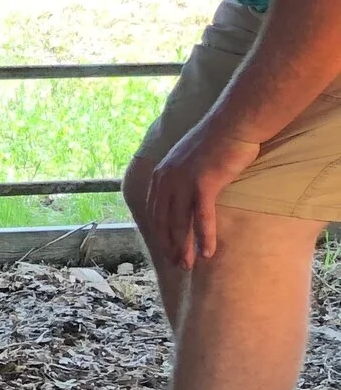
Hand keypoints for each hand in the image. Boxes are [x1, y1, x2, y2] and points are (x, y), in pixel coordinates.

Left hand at [143, 118, 261, 268]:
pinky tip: (206, 253)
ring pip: (179, 222)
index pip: (154, 211)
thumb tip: (182, 195)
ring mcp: (182, 181)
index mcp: (160, 174)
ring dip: (183, 247)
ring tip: (187, 265)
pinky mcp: (203, 183)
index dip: (159, 233)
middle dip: (168, 245)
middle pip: (163, 220)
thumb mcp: (189, 161)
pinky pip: (202, 217)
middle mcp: (166, 179)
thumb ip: (181, 177)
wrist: (234, 124)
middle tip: (176, 265)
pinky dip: (204, 237)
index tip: (165, 250)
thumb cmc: (217, 143)